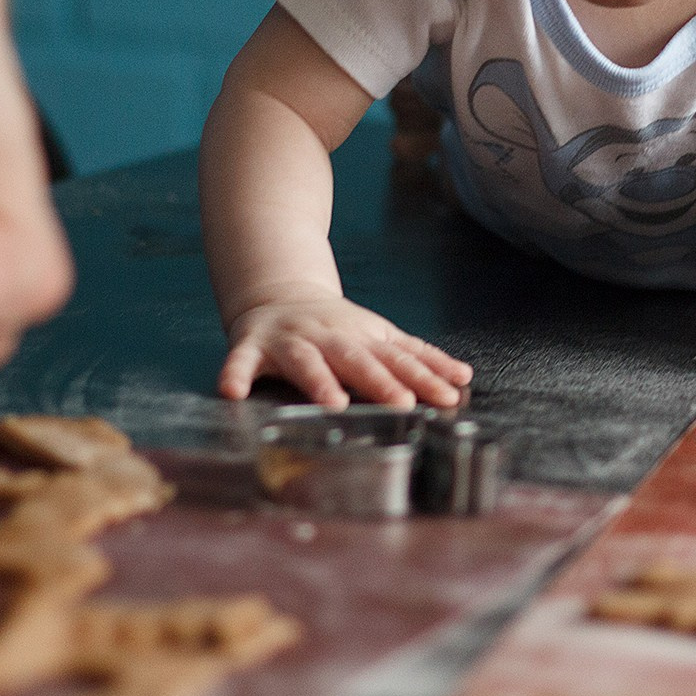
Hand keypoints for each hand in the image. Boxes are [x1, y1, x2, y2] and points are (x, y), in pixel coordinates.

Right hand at [220, 296, 471, 409]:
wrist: (280, 292)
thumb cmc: (338, 327)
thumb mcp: (380, 337)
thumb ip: (418, 359)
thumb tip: (463, 378)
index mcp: (363, 338)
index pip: (398, 358)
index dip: (424, 377)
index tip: (448, 396)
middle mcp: (330, 337)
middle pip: (357, 359)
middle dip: (380, 381)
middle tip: (402, 403)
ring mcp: (291, 340)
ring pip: (305, 360)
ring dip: (318, 380)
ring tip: (332, 402)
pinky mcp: (252, 345)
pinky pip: (241, 360)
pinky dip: (235, 373)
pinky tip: (232, 392)